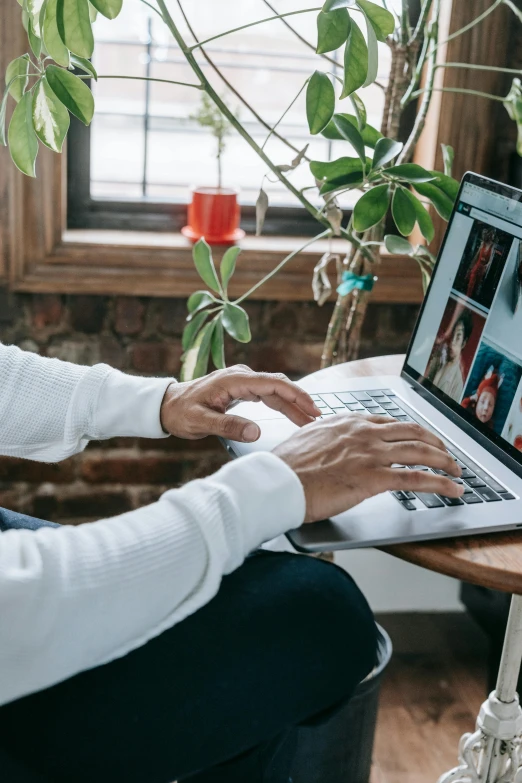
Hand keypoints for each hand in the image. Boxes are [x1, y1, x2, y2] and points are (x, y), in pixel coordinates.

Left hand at [160, 365, 320, 441]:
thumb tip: (256, 432)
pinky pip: (267, 395)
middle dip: (300, 401)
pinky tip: (294, 415)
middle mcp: (241, 376)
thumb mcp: (201, 422)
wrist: (166, 406)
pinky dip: (282, 405)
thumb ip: (228, 426)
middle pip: (279, 386)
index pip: (273, 384)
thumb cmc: (180, 413)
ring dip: (293, 405)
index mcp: (233, 380)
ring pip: (275, 391)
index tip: (312, 409)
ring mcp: (242, 382)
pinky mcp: (241, 389)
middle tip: (319, 419)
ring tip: (311, 420)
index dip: (296, 395)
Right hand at [273, 413, 462, 523]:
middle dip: (435, 442)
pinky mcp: (374, 478)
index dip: (410, 431)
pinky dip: (440, 483)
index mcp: (347, 422)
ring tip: (457, 471)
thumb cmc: (285, 467)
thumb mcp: (307, 440)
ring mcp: (370, 453)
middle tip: (446, 453)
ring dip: (445, 461)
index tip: (419, 438)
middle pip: (412, 431)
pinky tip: (452, 489)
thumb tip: (330, 447)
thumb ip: (326, 439)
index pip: (388, 421)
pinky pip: (416, 478)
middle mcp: (363, 432)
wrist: (276, 482)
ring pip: (421, 452)